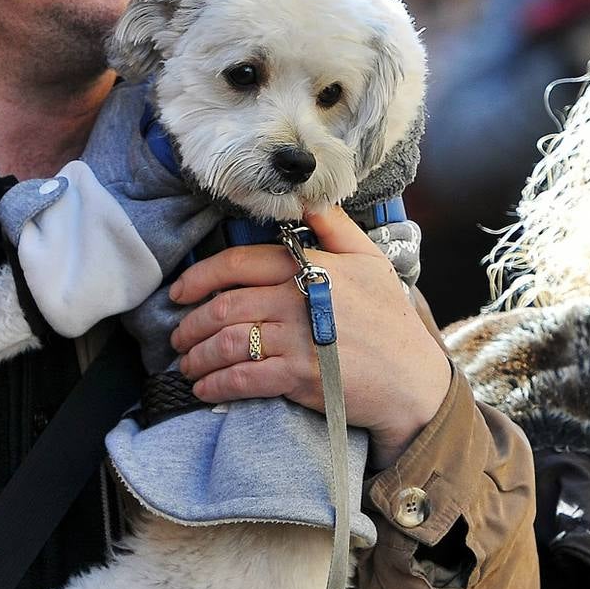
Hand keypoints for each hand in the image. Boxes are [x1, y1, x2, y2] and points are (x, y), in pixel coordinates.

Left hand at [169, 206, 451, 467]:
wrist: (412, 380)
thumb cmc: (389, 319)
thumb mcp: (369, 260)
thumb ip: (334, 226)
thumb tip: (305, 200)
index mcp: (307, 267)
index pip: (237, 263)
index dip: (199, 277)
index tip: (178, 292)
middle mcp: (297, 299)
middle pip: (224, 306)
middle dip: (190, 324)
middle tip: (177, 336)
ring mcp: (297, 338)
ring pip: (227, 342)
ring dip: (197, 355)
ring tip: (186, 364)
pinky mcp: (299, 376)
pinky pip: (243, 378)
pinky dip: (216, 384)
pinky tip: (204, 389)